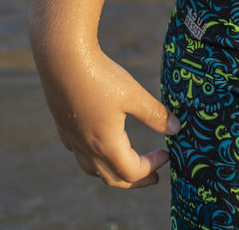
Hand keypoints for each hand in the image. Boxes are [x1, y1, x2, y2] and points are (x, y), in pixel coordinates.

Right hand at [38, 48, 179, 187]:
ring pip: (91, 168)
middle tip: (152, 177)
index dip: (152, 167)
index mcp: (106, 145)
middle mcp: (86, 147)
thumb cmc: (100, 75)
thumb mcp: (133, 94)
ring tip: (125, 164)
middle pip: (111, 178)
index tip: (166, 155)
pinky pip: (77, 150)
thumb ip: (154, 114)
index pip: (132, 171)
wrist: (62, 57)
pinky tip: (97, 141)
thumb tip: (176, 129)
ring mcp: (71, 137)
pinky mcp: (62, 123)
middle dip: (134, 180)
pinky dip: (92, 155)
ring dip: (112, 171)